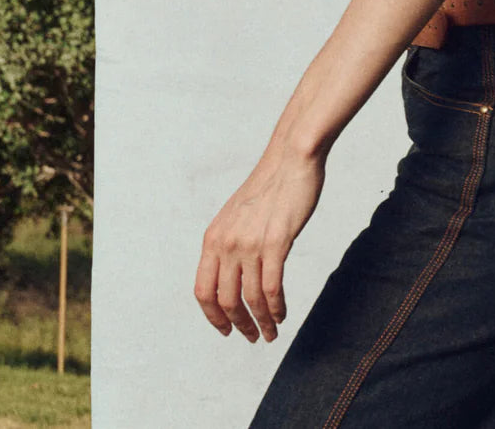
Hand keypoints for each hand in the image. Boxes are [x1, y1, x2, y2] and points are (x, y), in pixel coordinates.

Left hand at [194, 144, 325, 342]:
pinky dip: (276, 308)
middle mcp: (226, 243)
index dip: (213, 317)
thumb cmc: (270, 185)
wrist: (291, 158)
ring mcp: (250, 244)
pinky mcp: (275, 242)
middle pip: (225, 301)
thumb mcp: (237, 215)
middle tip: (253, 337)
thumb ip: (231, 242)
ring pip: (250, 299)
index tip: (227, 330)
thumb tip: (234, 273)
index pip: (203, 291)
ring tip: (271, 333)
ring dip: (261, 322)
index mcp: (213, 238)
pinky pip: (272, 288)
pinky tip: (282, 315)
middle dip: (239, 325)